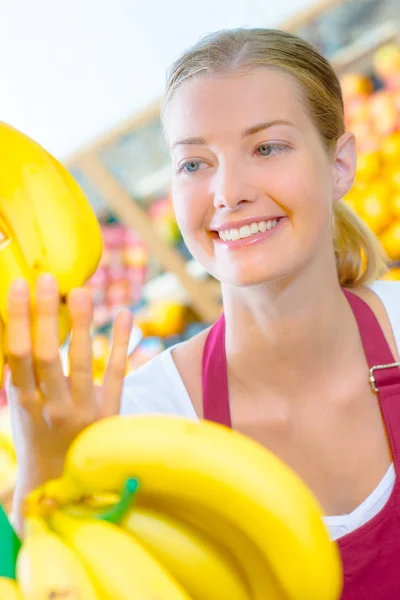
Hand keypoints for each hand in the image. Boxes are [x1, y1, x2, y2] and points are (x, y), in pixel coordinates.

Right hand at [6, 273, 132, 517]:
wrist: (62, 480)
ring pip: (82, 362)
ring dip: (82, 325)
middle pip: (46, 356)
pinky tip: (126, 315)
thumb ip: (19, 372)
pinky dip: (122, 343)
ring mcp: (83, 409)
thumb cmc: (37, 434)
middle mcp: (52, 407)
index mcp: (24, 403)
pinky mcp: (110, 411)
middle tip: (47, 279)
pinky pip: (117, 373)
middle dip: (44, 315)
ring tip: (83, 291)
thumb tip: (14, 323)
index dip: (18, 320)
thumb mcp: (20, 407)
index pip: (17, 356)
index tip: (19, 287)